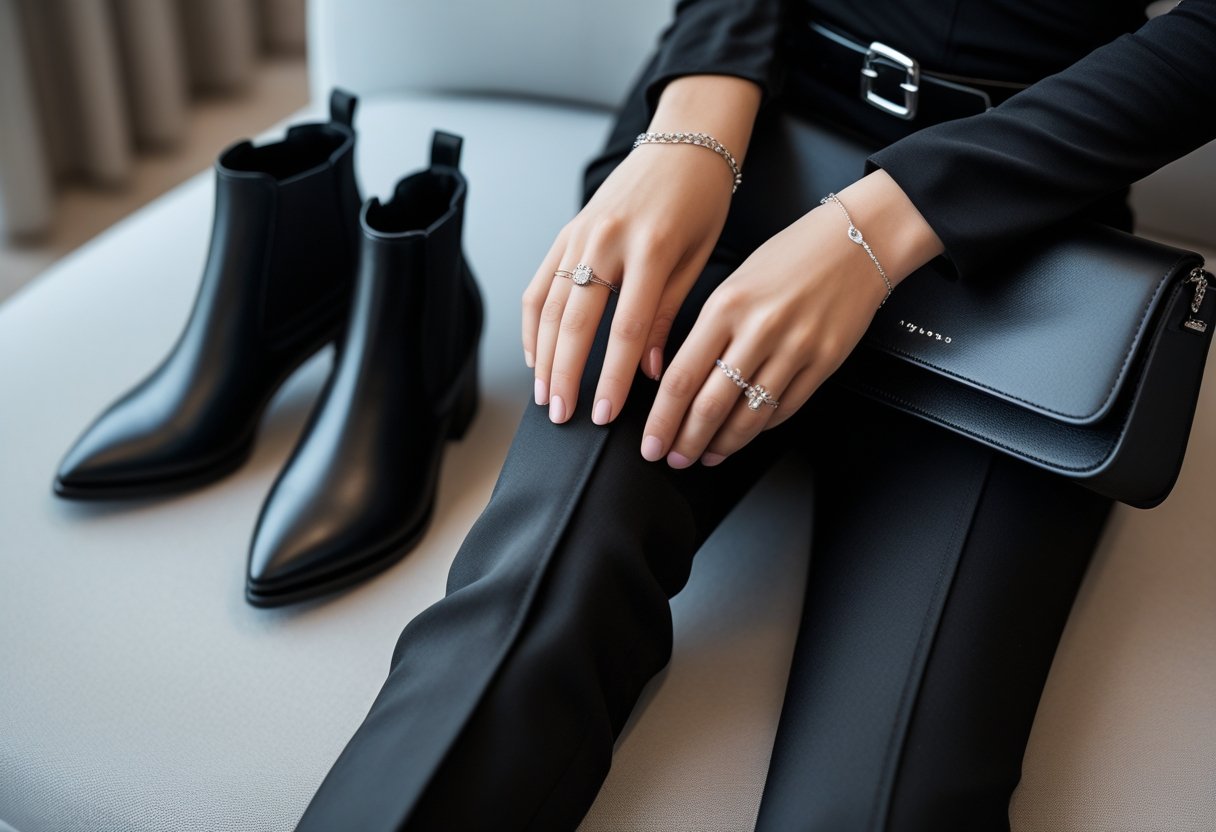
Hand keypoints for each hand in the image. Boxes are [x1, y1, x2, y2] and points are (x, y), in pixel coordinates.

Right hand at [521, 76, 760, 425]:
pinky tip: (537, 355)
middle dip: (566, 376)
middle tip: (562, 415)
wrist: (684, 143)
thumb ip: (669, 316)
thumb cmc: (700, 201)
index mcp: (651, 249)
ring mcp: (580, 235)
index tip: (604, 414)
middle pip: (576, 323)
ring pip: (550, 306)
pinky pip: (539, 284)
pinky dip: (534, 324)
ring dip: (544, 357)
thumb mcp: (697, 260)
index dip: (611, 378)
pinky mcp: (565, 232)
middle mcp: (607, 240)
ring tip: (546, 396)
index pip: (626, 329)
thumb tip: (651, 373)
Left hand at [639, 171, 944, 466]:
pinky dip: (760, 427)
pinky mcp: (825, 361)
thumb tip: (678, 383)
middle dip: (686, 441)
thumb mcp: (735, 282)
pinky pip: (785, 408)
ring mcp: (795, 348)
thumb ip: (708, 331)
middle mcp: (759, 329)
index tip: (651, 442)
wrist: (856, 240)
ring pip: (749, 415)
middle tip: (673, 459)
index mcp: (726, 306)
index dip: (661, 420)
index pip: (682, 378)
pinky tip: (745, 434)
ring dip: (723, 444)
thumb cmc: (789, 257)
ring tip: (706, 455)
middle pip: (711, 405)